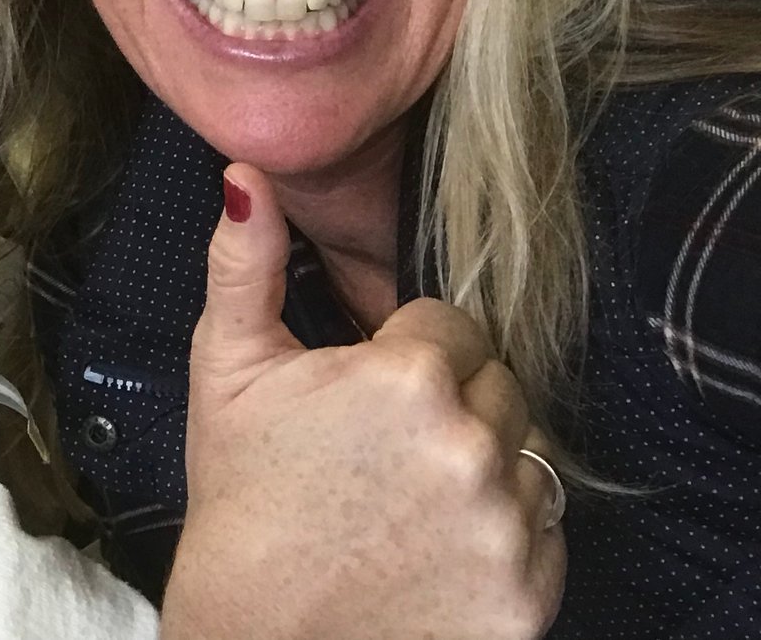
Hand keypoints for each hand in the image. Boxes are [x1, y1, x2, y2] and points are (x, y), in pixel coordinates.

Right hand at [161, 164, 564, 639]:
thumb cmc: (241, 493)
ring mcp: (504, 525)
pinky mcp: (528, 594)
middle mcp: (470, 445)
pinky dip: (504, 536)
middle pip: (499, 386)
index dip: (404, 356)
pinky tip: (435, 546)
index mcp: (406, 376)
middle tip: (382, 449)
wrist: (258, 631)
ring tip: (408, 498)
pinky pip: (547, 534)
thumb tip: (247, 180)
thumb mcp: (228, 365)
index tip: (364, 396)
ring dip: (483, 466)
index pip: (453, 326)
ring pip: (529, 455)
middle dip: (450, 406)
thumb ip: (248, 263)